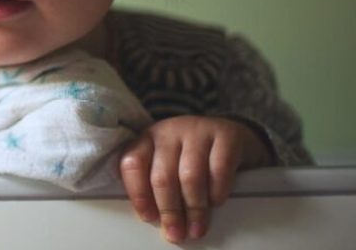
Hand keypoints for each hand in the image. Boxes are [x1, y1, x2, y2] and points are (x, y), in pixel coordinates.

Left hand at [119, 116, 271, 243]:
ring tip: (196, 228)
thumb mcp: (169, 162)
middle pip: (162, 176)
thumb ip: (158, 184)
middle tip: (175, 233)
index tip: (148, 218)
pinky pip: (219, 170)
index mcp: (148, 138)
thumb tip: (157, 221)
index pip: (132, 164)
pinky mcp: (226, 135)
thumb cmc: (193, 155)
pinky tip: (216, 203)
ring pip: (189, 176)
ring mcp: (197, 130)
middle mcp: (169, 131)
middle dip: (168, 210)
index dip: (138, 194)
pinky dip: (216, 192)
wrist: (230, 134)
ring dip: (193, 208)